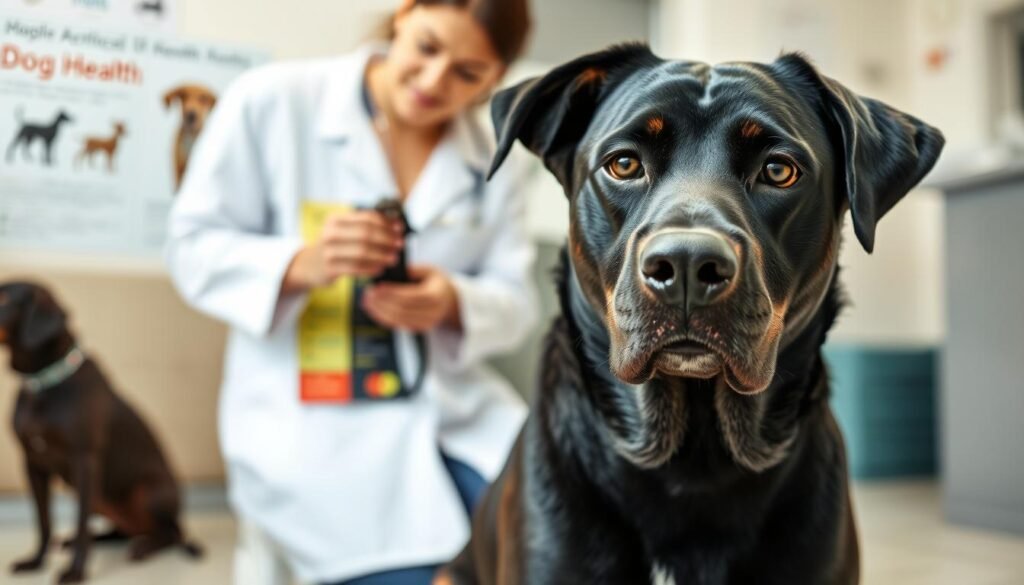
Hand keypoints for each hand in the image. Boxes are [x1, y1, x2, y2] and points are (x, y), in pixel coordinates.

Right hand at [283, 210, 403, 291]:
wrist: (309, 265)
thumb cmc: (334, 246)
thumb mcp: (344, 231)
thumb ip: (365, 226)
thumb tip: (396, 226)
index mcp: (335, 219)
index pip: (366, 218)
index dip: (386, 224)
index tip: (399, 230)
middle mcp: (330, 233)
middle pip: (366, 234)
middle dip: (386, 240)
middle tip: (399, 245)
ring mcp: (328, 251)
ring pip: (362, 252)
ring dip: (382, 256)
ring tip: (393, 258)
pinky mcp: (330, 268)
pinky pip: (356, 268)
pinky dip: (371, 269)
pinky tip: (380, 269)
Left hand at [361, 265, 461, 332]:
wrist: (449, 300)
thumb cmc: (436, 282)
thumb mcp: (428, 270)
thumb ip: (412, 271)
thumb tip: (390, 274)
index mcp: (436, 295)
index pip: (410, 296)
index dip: (392, 293)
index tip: (377, 287)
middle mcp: (433, 312)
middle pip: (403, 310)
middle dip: (382, 303)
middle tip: (368, 294)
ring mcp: (427, 323)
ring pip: (399, 320)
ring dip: (380, 312)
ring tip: (367, 302)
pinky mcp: (419, 329)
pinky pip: (399, 325)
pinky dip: (384, 319)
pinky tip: (374, 311)